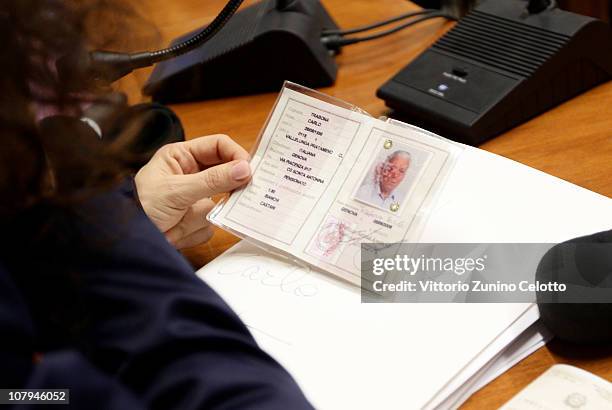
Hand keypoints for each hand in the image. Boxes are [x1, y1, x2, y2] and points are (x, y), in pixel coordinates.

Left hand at [135, 134, 250, 248]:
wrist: (128, 241)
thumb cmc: (141, 207)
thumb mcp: (177, 191)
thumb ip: (212, 180)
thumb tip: (244, 169)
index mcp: (182, 157)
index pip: (218, 146)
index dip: (236, 155)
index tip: (249, 170)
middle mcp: (191, 175)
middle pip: (224, 175)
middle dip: (222, 190)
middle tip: (235, 196)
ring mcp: (195, 198)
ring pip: (219, 204)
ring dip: (198, 216)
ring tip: (176, 220)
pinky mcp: (196, 219)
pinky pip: (211, 224)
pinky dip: (194, 230)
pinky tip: (175, 231)